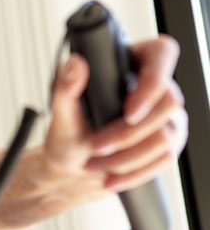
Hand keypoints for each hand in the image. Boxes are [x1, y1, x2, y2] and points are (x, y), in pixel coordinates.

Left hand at [45, 35, 187, 194]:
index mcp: (128, 64)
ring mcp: (166, 114)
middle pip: (168, 103)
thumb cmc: (67, 136)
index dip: (152, 83)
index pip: (161, 53)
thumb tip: (74, 63)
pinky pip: (165, 158)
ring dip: (124, 158)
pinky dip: (132, 172)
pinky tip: (110, 176)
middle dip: (127, 134)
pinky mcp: (170, 140)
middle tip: (96, 146)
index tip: (128, 114)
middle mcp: (153, 86)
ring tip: (95, 161)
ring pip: (165, 136)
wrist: (73, 169)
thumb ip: (64, 88)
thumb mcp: (60, 113)